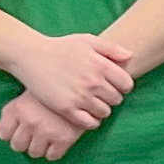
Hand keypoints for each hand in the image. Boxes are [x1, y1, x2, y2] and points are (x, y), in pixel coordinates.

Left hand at [0, 93, 86, 160]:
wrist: (79, 87)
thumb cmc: (49, 92)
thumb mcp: (25, 97)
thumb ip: (10, 113)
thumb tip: (0, 132)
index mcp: (19, 109)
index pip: (4, 134)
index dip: (12, 133)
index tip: (21, 129)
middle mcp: (30, 121)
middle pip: (18, 146)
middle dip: (25, 141)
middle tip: (36, 132)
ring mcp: (47, 131)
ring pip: (34, 152)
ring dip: (40, 146)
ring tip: (47, 135)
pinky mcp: (64, 138)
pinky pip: (52, 156)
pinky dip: (54, 150)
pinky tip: (58, 139)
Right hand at [7, 33, 135, 127]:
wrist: (32, 56)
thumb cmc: (61, 47)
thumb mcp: (87, 40)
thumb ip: (111, 48)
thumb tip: (130, 57)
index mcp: (101, 65)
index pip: (127, 84)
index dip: (123, 86)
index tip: (115, 85)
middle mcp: (93, 82)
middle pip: (117, 100)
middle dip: (112, 98)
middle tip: (102, 95)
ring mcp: (80, 96)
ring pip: (105, 112)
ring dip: (102, 110)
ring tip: (94, 104)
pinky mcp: (67, 109)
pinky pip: (90, 123)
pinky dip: (92, 121)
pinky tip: (87, 115)